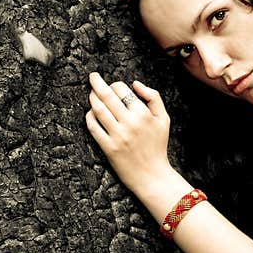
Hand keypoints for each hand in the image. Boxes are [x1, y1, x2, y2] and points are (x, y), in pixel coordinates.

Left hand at [84, 72, 174, 197]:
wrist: (152, 175)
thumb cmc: (158, 145)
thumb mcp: (163, 119)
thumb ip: (153, 97)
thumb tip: (135, 83)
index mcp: (143, 114)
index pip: (122, 90)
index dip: (115, 84)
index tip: (113, 85)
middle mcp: (129, 123)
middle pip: (107, 96)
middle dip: (97, 83)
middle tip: (92, 77)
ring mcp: (117, 135)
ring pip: (99, 110)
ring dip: (92, 98)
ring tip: (91, 92)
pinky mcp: (108, 147)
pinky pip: (93, 127)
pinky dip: (89, 117)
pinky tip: (90, 113)